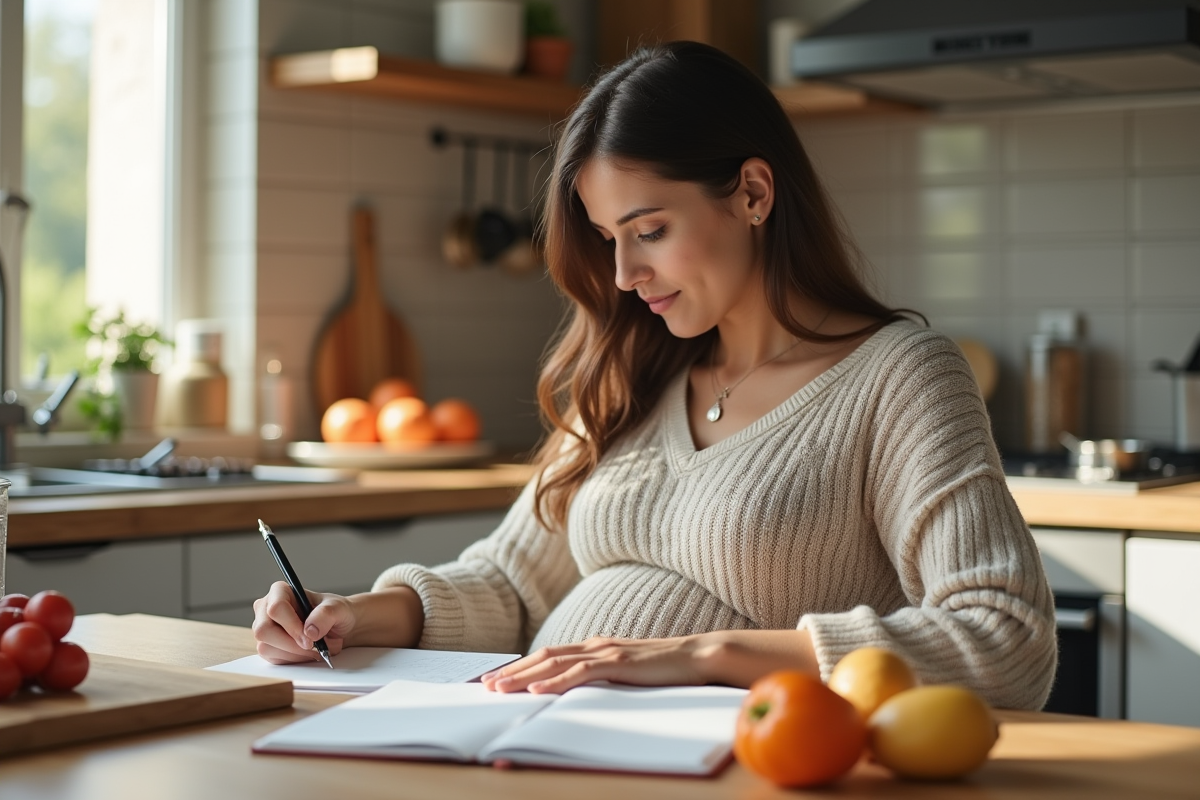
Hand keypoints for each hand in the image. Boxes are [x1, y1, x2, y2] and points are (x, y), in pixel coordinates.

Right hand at [252, 581, 354, 663]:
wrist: (338, 627)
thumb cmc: (335, 612)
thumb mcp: (338, 608)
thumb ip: (326, 615)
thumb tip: (309, 631)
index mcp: (280, 591)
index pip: (276, 608)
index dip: (292, 626)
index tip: (310, 639)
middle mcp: (267, 609)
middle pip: (264, 630)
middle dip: (291, 644)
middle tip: (313, 648)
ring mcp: (266, 629)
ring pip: (266, 647)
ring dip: (295, 654)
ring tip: (317, 649)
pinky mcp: (268, 646)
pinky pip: (273, 659)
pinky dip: (294, 660)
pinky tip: (308, 653)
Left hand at [480, 635, 712, 694]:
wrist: (698, 656)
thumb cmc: (665, 669)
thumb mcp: (627, 673)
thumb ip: (604, 677)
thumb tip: (579, 693)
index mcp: (596, 646)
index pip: (550, 654)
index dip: (522, 665)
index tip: (498, 678)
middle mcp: (596, 644)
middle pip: (544, 656)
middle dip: (513, 671)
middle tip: (486, 685)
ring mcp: (606, 651)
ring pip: (555, 662)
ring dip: (524, 676)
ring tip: (500, 689)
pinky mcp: (619, 663)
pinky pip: (580, 673)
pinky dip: (556, 681)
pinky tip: (538, 690)